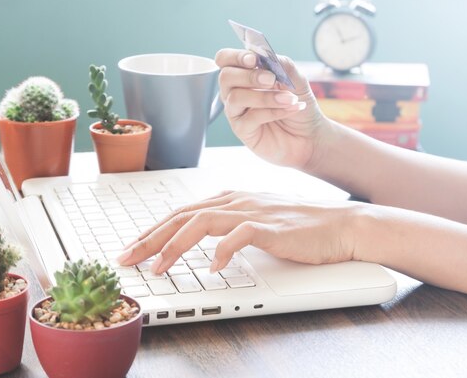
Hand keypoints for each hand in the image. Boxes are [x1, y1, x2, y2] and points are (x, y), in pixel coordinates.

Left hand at [117, 191, 362, 273]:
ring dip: (174, 246)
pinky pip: (239, 237)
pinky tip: (212, 269)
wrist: (339, 223)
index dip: (153, 230)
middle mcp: (236, 200)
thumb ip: (230, 224)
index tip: (133, 248)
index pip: (181, 212)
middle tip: (126, 258)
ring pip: (202, 223)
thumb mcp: (257, 218)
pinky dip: (222, 253)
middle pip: (182, 216)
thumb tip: (204, 238)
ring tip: (157, 267)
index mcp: (230, 198)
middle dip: (149, 237)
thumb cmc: (300, 225)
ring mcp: (253, 212)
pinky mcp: (271, 228)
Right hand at [215, 48, 327, 169]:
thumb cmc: (297, 104)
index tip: (254, 59)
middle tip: (272, 79)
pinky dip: (273, 111)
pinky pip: (250, 118)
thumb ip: (283, 64)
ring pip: (236, 98)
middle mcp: (236, 91)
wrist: (309, 134)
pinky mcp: (242, 130)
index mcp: (244, 74)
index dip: (235, 57)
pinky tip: (290, 109)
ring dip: (265, 96)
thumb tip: (266, 55)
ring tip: (289, 98)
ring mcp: (237, 112)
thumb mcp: (297, 80)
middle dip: (249, 76)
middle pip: (225, 77)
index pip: (225, 59)